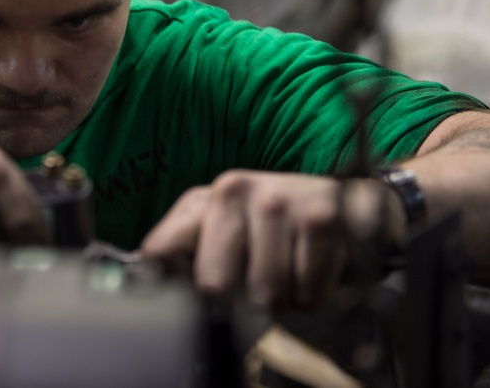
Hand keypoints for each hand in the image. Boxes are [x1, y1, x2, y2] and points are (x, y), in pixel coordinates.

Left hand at [139, 170, 393, 309]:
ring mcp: (279, 201)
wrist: (347, 201)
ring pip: (266, 293)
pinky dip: (314, 293)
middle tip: (257, 283)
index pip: (162, 253)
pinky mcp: (322, 217)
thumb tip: (142, 274)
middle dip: (240, 299)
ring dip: (283, 299)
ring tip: (289, 272)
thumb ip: (180, 250)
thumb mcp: (222, 227)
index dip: (176, 288)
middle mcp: (234, 190)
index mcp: (203, 199)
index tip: (195, 296)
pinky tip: (314, 266)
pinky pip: (308, 290)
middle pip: (216, 285)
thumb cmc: (273, 224)